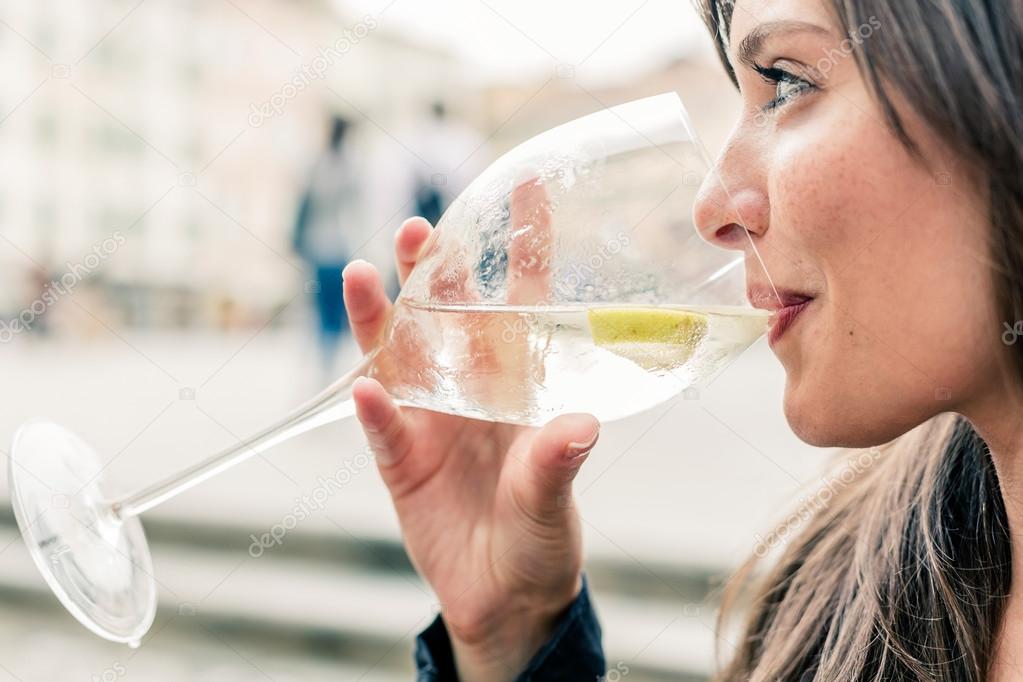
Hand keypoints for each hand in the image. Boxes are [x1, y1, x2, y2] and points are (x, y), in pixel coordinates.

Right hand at [342, 202, 598, 680]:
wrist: (506, 598)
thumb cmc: (540, 536)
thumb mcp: (553, 501)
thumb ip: (557, 463)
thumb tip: (582, 424)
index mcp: (518, 386)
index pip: (521, 305)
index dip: (522, 250)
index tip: (525, 188)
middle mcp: (470, 393)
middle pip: (447, 319)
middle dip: (435, 274)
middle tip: (421, 229)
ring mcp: (430, 424)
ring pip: (401, 359)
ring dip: (383, 322)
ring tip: (363, 276)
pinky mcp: (400, 464)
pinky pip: (385, 432)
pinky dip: (377, 412)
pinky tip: (366, 387)